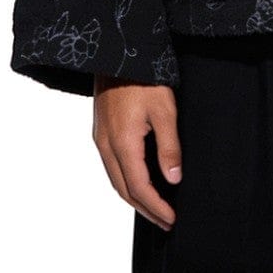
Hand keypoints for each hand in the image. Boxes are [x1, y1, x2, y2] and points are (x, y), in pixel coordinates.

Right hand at [92, 76, 180, 228]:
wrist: (115, 50)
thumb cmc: (143, 77)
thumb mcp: (164, 109)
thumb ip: (169, 146)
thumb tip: (173, 179)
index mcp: (122, 142)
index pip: (138, 187)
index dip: (156, 207)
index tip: (172, 220)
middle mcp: (105, 144)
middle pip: (123, 189)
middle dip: (145, 209)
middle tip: (166, 222)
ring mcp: (100, 138)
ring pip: (115, 179)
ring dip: (134, 198)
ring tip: (155, 209)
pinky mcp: (101, 131)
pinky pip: (111, 166)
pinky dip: (126, 181)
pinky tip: (140, 182)